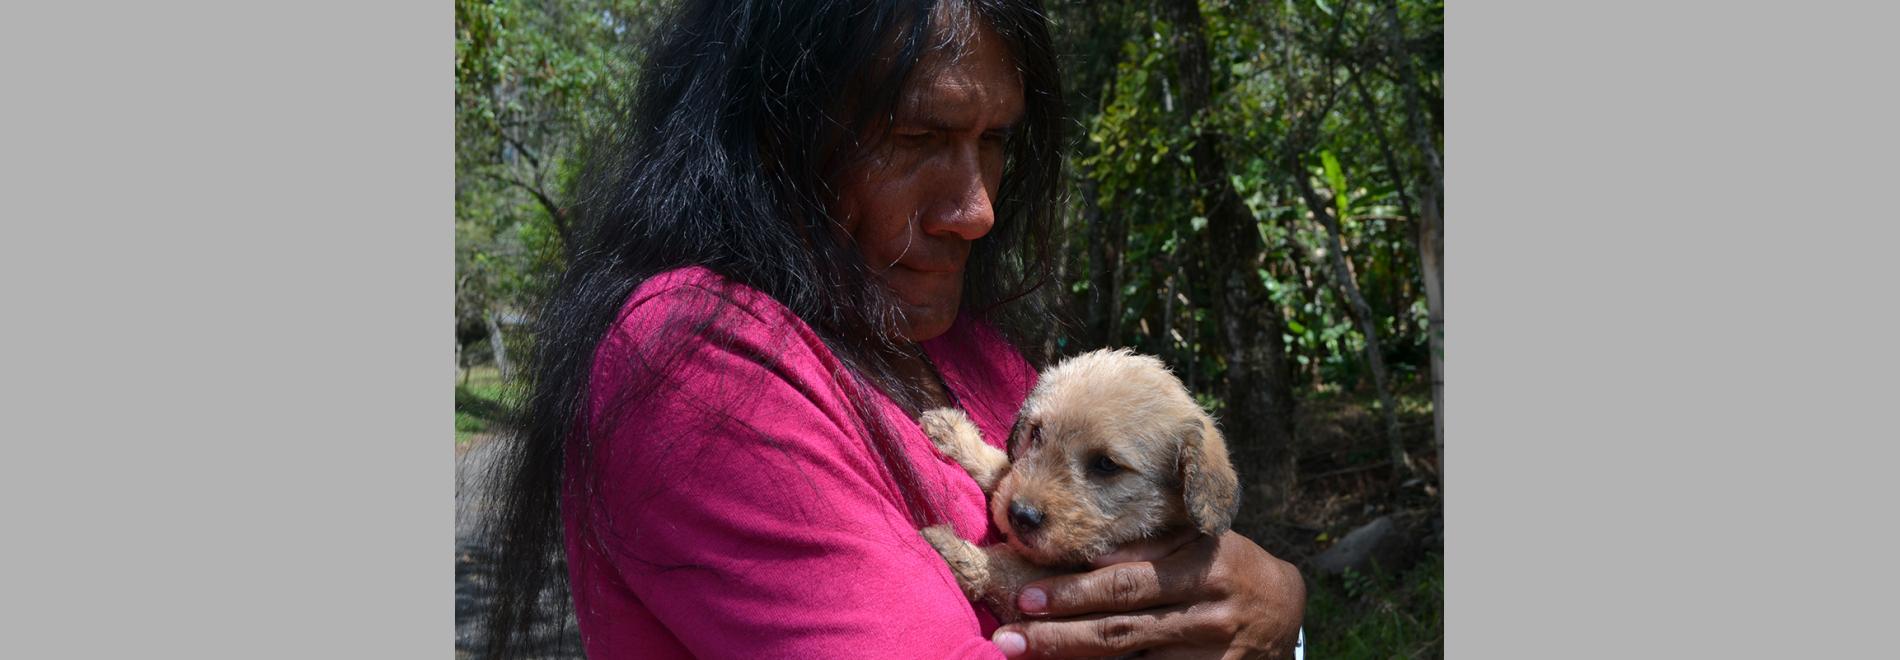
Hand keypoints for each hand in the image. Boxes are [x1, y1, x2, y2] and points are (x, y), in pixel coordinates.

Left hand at [989, 530, 1304, 658]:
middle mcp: (1208, 613)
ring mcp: (1211, 654)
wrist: (1283, 608)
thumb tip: (1078, 553)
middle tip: (1010, 635)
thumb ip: (1147, 545)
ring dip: (1073, 658)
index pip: (1126, 581)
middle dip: (1059, 633)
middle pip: (1121, 629)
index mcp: (1203, 567)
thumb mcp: (1196, 541)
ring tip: (1026, 655)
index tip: (1025, 596)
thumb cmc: (1224, 565)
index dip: (1073, 592)